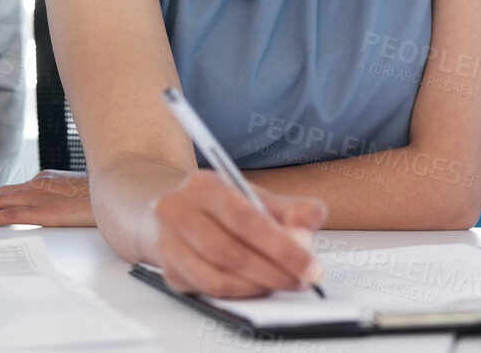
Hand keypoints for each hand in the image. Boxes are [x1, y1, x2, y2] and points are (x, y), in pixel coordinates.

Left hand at [0, 170, 94, 226]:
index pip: (9, 189)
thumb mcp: (77, 193)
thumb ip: (60, 197)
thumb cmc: (101, 196)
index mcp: (45, 179)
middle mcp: (37, 184)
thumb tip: (55, 208)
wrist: (117, 190)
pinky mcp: (43, 210)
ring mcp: (39, 196)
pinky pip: (8, 214)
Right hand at [152, 169, 327, 297]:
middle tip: (302, 280)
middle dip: (274, 271)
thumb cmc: (221, 206)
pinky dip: (239, 294)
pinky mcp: (169, 273)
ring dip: (257, 286)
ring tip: (284, 283)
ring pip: (217, 277)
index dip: (283, 246)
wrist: (173, 213)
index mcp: (205, 186)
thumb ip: (290, 209)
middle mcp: (179, 212)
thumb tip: (307, 227)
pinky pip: (208, 291)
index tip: (311, 265)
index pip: (247, 219)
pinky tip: (258, 288)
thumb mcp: (256, 196)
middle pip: (231, 251)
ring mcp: (168, 244)